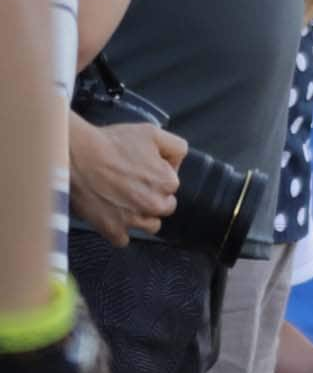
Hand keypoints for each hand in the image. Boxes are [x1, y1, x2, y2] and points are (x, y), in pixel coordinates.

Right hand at [67, 117, 186, 245]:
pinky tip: (109, 216)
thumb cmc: (109, 142)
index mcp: (167, 182)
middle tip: (130, 186)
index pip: (171, 187)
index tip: (140, 171)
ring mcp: (134, 220)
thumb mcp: (151, 133)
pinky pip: (122, 239)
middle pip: (163, 208)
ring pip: (149, 226)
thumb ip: (176, 147)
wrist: (73, 154)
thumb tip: (178, 163)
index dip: (156, 179)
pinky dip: (117, 230)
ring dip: (139, 217)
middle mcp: (154, 204)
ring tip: (121, 201)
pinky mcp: (112, 229)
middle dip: (151, 199)